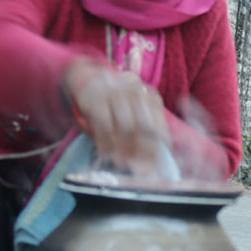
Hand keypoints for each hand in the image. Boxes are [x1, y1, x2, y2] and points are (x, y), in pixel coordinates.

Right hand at [64, 57, 169, 176]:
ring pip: (124, 127)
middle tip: (137, 167)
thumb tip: (151, 165)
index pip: (157, 126)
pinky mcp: (97, 99)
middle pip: (143, 127)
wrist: (92, 83)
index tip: (154, 164)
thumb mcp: (136, 113)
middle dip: (140, 150)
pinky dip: (105, 143)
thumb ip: (145, 135)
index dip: (156, 147)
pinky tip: (105, 153)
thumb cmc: (118, 106)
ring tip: (121, 163)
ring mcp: (116, 94)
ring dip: (123, 149)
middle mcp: (136, 93)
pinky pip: (104, 126)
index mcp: (151, 98)